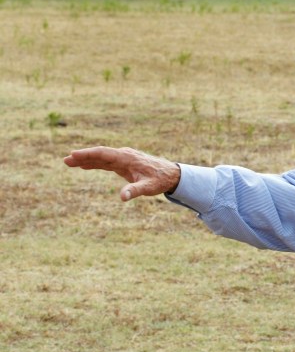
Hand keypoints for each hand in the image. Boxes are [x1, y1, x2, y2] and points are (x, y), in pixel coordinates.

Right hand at [64, 146, 180, 201]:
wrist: (171, 174)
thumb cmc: (160, 180)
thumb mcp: (148, 187)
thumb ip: (135, 190)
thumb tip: (122, 197)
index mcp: (127, 158)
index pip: (104, 153)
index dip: (88, 154)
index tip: (74, 154)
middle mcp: (123, 155)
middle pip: (100, 154)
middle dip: (83, 156)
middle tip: (66, 160)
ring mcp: (123, 158)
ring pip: (101, 158)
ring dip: (86, 160)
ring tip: (69, 162)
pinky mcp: (123, 164)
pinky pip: (106, 162)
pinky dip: (95, 163)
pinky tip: (84, 166)